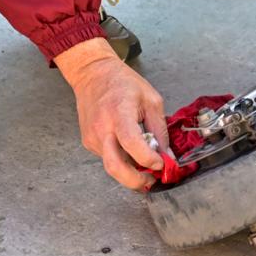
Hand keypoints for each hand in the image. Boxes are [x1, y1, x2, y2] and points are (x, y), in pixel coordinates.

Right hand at [55, 37, 167, 191]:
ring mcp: (92, 138)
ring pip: (112, 166)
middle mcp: (102, 128)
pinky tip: (129, 148)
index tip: (161, 162)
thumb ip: (160, 129)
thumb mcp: (150, 99)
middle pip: (115, 167)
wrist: (92, 74)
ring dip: (130, 171)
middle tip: (151, 180)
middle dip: (136, 181)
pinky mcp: (89, 142)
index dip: (148, 158)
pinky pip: (107, 158)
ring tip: (144, 160)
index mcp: (119, 113)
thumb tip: (167, 155)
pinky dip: (121, 159)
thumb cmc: (122, 82)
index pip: (132, 144)